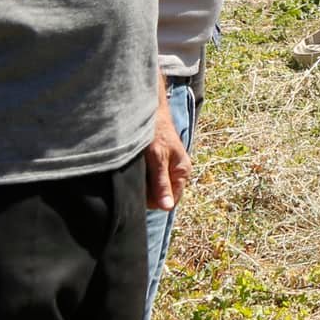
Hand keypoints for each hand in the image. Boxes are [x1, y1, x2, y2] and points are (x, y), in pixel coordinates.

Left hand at [144, 92, 191, 211]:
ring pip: (154, 188)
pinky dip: (142, 177)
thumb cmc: (156, 132)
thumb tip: (167, 208)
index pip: (171, 201)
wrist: (150, 111)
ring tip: (138, 169)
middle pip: (162, 196)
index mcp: (182, 172)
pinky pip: (151, 179)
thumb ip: (161, 183)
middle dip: (148, 192)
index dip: (155, 201)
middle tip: (138, 177)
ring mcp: (168, 168)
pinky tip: (137, 167)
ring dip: (144, 184)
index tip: (141, 190)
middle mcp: (177, 172)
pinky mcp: (159, 164)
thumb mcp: (157, 159)